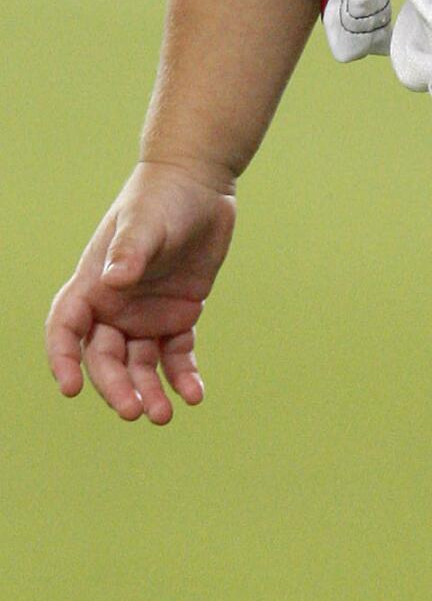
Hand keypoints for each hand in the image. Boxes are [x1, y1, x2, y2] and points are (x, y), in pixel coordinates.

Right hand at [46, 162, 236, 422]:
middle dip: (116, 386)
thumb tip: (114, 282)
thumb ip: (130, 252)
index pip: (66, 329)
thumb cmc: (161, 198)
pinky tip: (193, 395)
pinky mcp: (180, 315)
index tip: (70, 387)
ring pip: (140, 364)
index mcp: (92, 284)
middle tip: (134, 412)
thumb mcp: (144, 222)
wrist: (199, 185)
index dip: (63, 359)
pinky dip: (182, 375)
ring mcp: (146, 313)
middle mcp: (114, 306)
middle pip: (104, 357)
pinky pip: (176, 354)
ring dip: (149, 390)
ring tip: (163, 415)